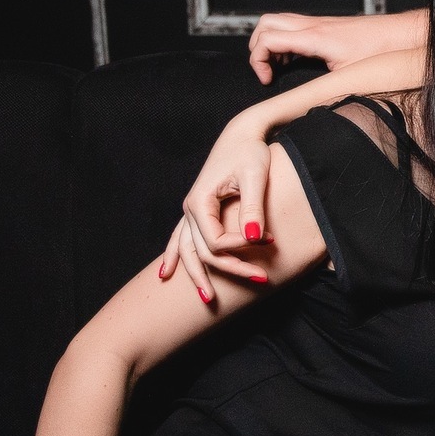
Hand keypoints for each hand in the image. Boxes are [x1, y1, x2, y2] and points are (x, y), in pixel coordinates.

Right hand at [156, 120, 274, 298]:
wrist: (241, 135)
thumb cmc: (249, 153)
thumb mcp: (255, 177)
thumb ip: (254, 207)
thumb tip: (255, 237)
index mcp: (200, 202)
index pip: (216, 241)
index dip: (241, 247)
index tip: (269, 241)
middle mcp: (190, 209)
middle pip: (203, 252)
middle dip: (231, 269)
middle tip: (261, 281)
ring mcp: (190, 212)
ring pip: (189, 251)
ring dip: (196, 275)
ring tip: (208, 300)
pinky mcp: (198, 211)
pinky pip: (182, 240)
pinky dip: (176, 257)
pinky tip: (166, 275)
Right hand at [247, 12, 413, 83]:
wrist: (399, 34)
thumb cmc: (379, 52)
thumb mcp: (348, 76)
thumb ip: (323, 87)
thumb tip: (307, 104)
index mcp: (314, 37)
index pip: (268, 39)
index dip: (258, 60)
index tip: (267, 79)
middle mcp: (313, 26)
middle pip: (266, 23)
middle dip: (257, 47)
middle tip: (267, 70)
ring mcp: (318, 23)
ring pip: (278, 21)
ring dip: (270, 42)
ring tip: (278, 66)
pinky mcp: (325, 26)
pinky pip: (293, 27)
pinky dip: (284, 41)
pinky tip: (294, 60)